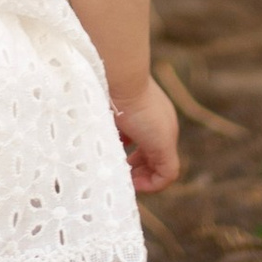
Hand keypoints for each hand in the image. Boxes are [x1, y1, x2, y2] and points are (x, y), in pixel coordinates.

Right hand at [111, 72, 180, 193]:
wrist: (121, 78)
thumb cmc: (108, 88)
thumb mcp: (108, 108)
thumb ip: (109, 122)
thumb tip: (94, 133)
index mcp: (151, 113)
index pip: (147, 142)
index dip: (134, 156)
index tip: (116, 160)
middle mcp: (162, 123)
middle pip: (155, 155)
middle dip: (138, 168)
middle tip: (121, 174)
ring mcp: (166, 134)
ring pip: (162, 166)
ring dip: (144, 177)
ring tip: (126, 180)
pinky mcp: (165, 145)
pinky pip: (167, 175)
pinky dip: (152, 184)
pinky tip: (133, 183)